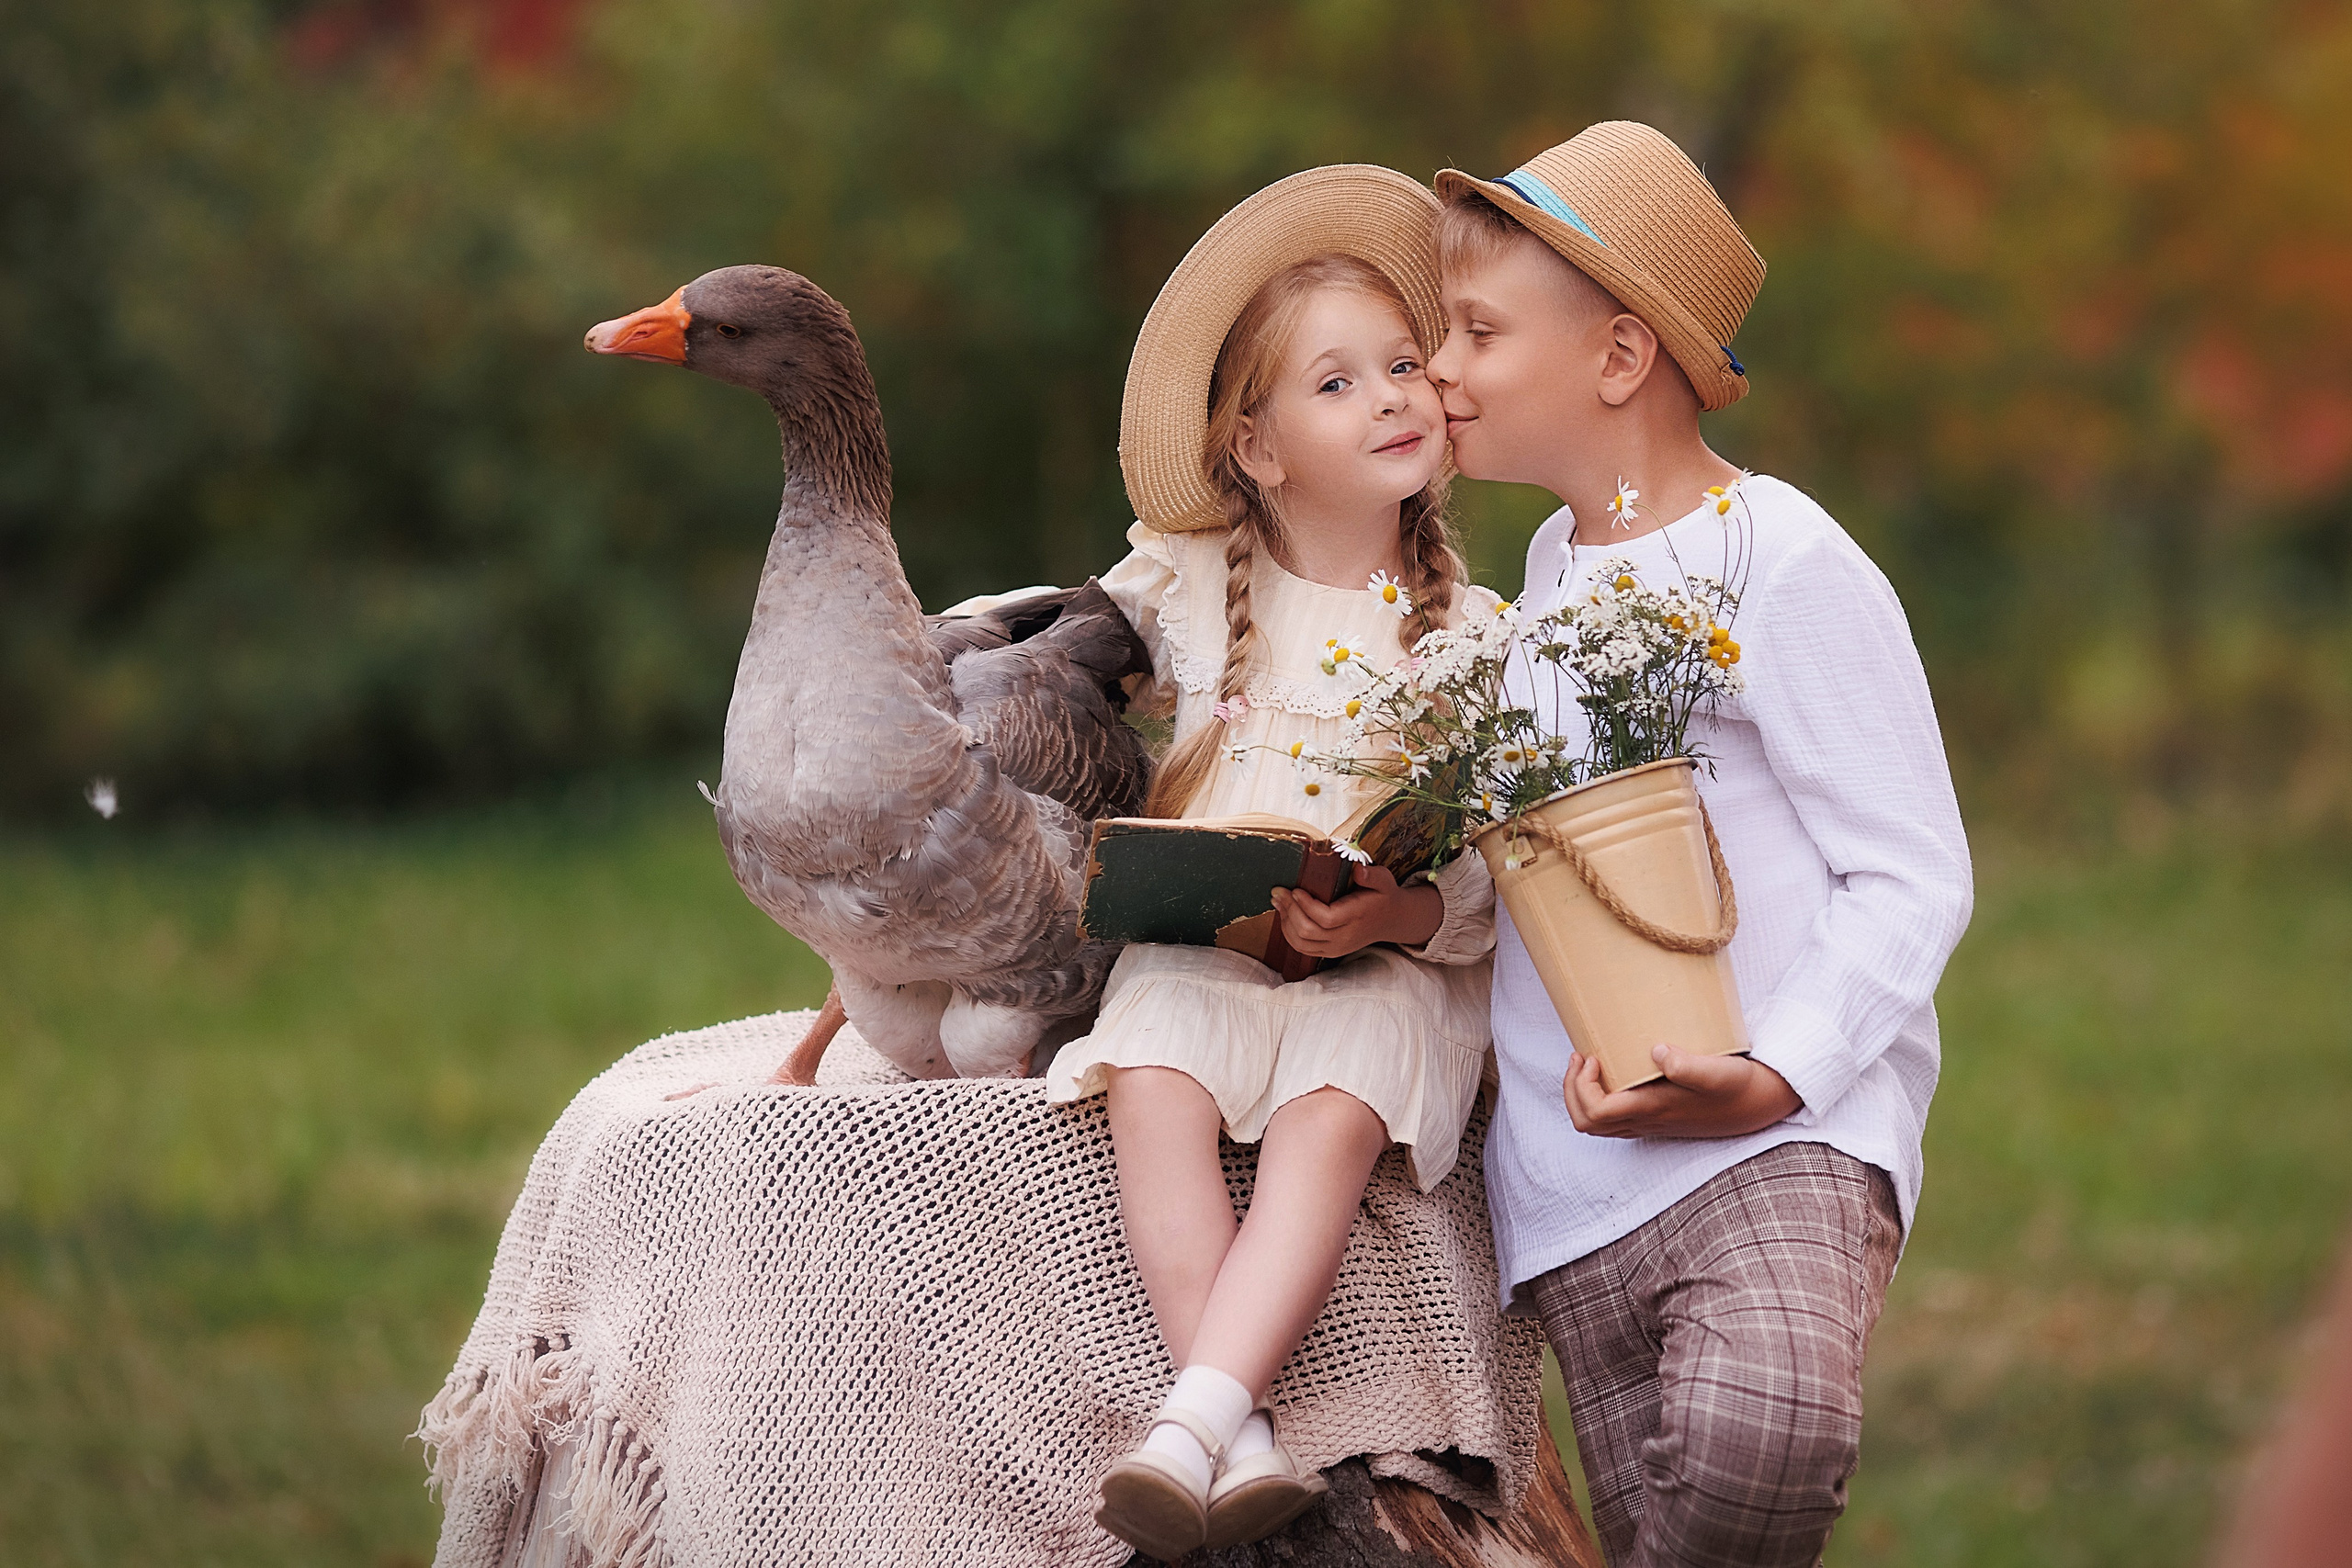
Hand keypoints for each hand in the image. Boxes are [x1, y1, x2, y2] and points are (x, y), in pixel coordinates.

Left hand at [1271, 865, 1443, 959]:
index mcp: (1357, 917)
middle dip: (1290, 910)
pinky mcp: (1330, 952)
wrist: (1391, 920)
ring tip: (1278, 902)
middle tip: (1278, 892)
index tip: (1295, 889)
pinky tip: (1285, 916)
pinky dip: (1289, 934)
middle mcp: (1346, 937)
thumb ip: (1372, 875)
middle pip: (1309, 932)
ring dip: (1286, 922)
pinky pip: (1303, 949)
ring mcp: (1337, 947)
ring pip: (1302, 943)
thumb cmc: (1384, 895)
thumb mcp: (1385, 880)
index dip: (1306, 906)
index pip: (1326, 918)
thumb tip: (1358, 869)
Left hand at [1564, 1043, 1801, 1138]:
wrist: (1761, 1104)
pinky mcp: (1657, 1119)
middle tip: (1581, 1057)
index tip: (1592, 1056)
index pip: (1595, 1113)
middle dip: (1572, 1091)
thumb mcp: (1719, 1071)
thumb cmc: (1738, 1085)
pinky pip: (1613, 1120)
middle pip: (1586, 1124)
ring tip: (1589, 1062)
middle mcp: (1647, 1122)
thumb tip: (1656, 1051)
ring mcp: (1650, 1124)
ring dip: (1582, 1096)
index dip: (1581, 1087)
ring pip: (1597, 1126)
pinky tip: (1611, 1073)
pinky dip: (1598, 1099)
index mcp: (1653, 1110)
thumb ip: (1689, 1065)